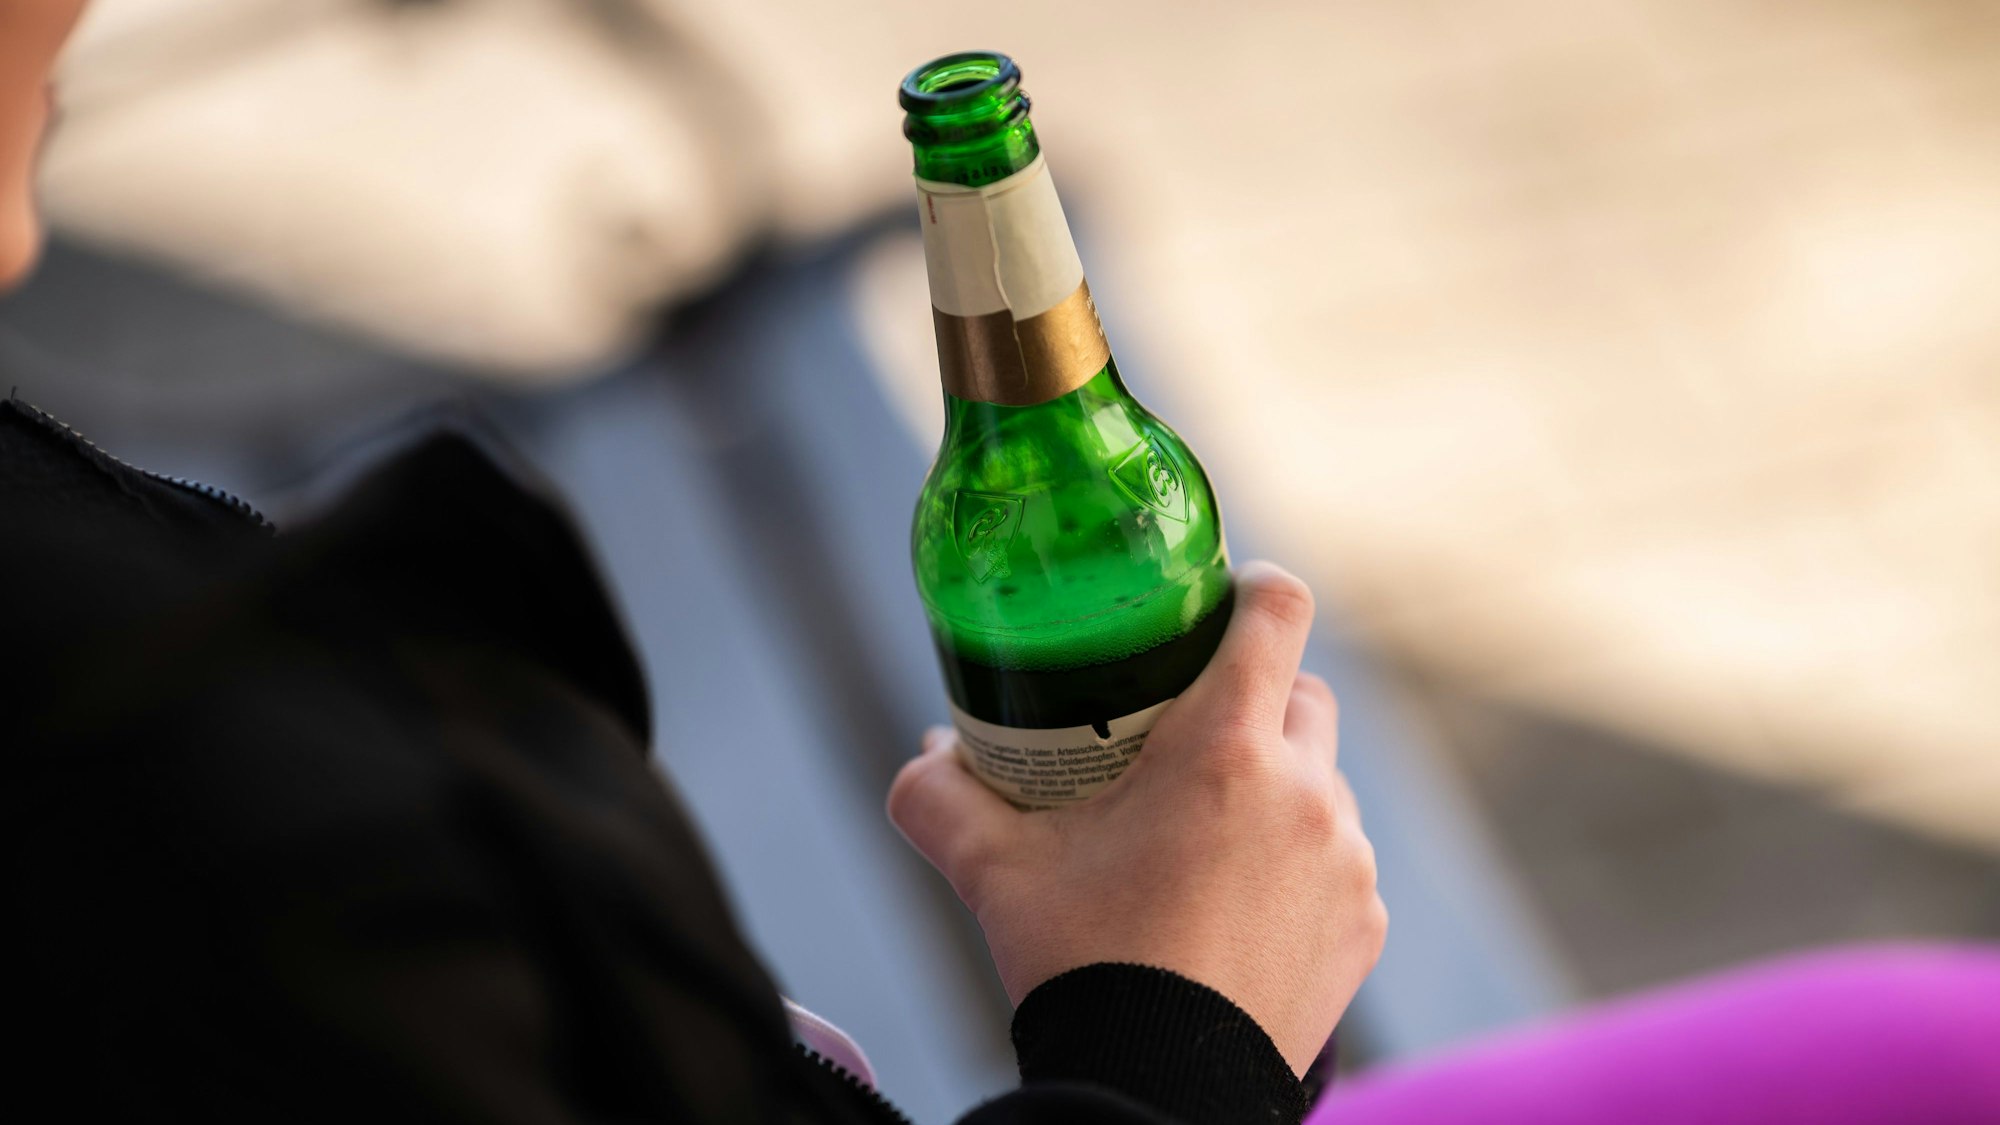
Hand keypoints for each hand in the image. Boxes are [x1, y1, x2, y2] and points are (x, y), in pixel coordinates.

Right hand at [888, 561, 1386, 1075]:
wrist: (1156, 1089)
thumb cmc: (1080, 963)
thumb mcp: (991, 871)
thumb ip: (939, 796)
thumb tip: (927, 753)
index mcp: (1224, 748)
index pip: (1276, 610)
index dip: (1251, 589)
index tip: (1221, 599)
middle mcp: (1305, 790)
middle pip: (1304, 692)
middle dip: (1255, 696)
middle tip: (1189, 733)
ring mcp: (1346, 860)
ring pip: (1323, 782)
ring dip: (1279, 786)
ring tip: (1208, 835)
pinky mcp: (1365, 923)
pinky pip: (1340, 862)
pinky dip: (1300, 865)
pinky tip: (1240, 904)